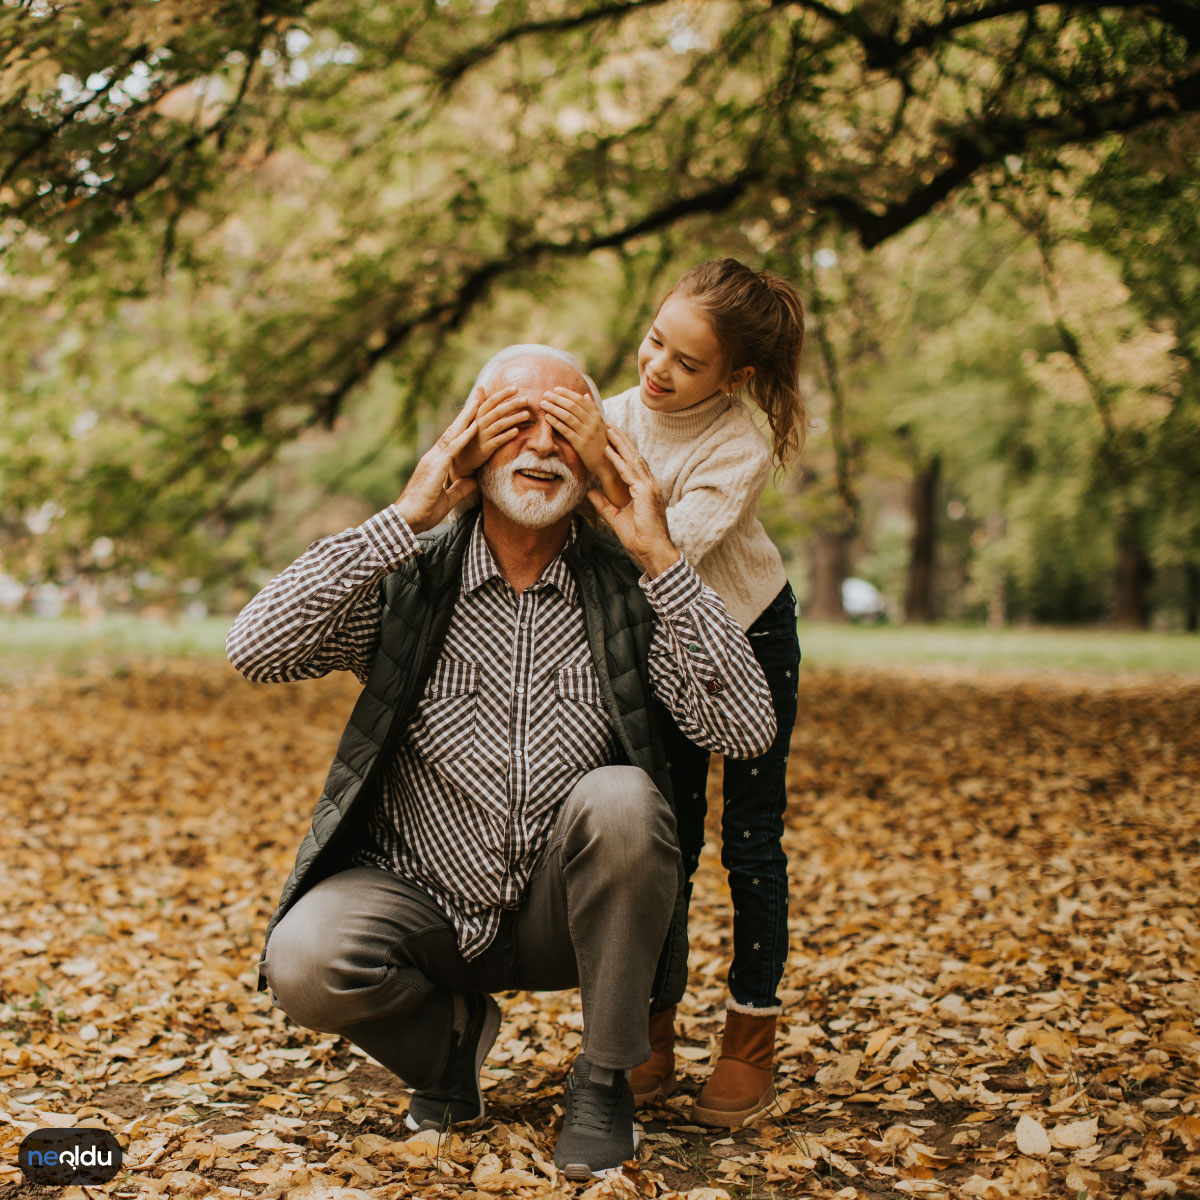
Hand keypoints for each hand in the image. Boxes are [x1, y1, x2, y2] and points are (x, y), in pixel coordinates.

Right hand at [394, 393, 485, 532]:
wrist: (407, 518)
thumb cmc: (424, 512)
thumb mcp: (448, 499)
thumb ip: (460, 488)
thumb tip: (473, 481)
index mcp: (435, 464)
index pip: (451, 442)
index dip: (462, 429)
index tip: (472, 417)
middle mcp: (433, 458)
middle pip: (452, 432)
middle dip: (465, 416)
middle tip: (477, 401)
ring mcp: (433, 460)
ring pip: (452, 434)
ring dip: (466, 419)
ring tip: (478, 404)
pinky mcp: (435, 467)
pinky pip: (453, 449)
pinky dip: (464, 437)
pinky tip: (474, 427)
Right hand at [449, 384, 526, 478]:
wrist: (462, 458)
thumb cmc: (469, 434)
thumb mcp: (471, 418)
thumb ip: (478, 403)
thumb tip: (480, 386)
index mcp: (477, 415)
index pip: (491, 401)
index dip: (503, 394)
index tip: (516, 388)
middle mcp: (479, 424)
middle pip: (497, 412)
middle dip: (512, 405)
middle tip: (526, 400)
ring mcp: (483, 436)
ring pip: (499, 425)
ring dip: (513, 419)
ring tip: (527, 414)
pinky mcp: (486, 448)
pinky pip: (498, 441)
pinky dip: (507, 435)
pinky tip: (517, 431)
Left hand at [542, 386, 607, 473]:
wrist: (606, 463)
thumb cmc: (601, 442)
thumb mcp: (600, 424)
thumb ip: (593, 409)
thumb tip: (586, 395)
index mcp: (597, 416)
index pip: (580, 400)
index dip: (567, 393)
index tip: (556, 389)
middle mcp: (592, 423)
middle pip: (572, 406)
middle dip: (558, 399)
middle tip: (545, 394)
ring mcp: (586, 433)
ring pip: (568, 416)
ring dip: (554, 408)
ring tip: (543, 404)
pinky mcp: (580, 444)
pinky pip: (566, 430)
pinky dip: (556, 422)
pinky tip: (547, 417)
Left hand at [588, 426, 680, 577]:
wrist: (652, 550)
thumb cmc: (639, 538)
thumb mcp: (616, 518)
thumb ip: (604, 504)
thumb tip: (591, 492)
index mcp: (645, 489)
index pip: (633, 464)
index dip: (622, 450)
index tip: (611, 438)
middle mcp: (649, 484)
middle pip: (634, 457)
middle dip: (621, 440)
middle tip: (609, 425)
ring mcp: (649, 487)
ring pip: (633, 460)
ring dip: (620, 444)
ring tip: (608, 430)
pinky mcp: (646, 493)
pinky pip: (629, 473)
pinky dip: (618, 461)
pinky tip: (608, 451)